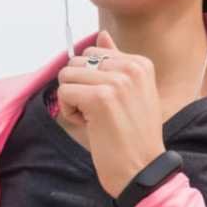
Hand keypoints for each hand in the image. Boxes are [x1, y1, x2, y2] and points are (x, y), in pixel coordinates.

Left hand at [56, 30, 166, 196]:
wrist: (143, 170)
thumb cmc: (134, 137)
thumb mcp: (132, 93)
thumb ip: (116, 62)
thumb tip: (102, 35)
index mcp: (140, 63)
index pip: (93, 52)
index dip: (90, 79)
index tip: (108, 102)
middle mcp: (130, 68)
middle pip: (77, 62)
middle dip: (78, 87)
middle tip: (98, 112)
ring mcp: (115, 82)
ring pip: (67, 75)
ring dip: (72, 99)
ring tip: (93, 118)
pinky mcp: (99, 98)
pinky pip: (64, 92)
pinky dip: (68, 111)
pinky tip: (89, 125)